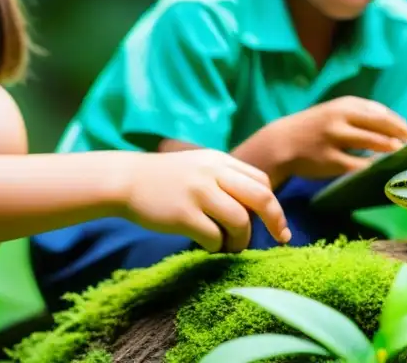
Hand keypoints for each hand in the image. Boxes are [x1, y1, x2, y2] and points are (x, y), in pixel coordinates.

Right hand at [124, 149, 290, 252]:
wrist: (127, 180)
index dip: (275, 206)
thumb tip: (259, 207)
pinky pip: (214, 237)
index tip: (278, 226)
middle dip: (275, 221)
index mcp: (220, 160)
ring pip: (241, 221)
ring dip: (242, 240)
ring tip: (231, 246)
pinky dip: (217, 246)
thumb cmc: (167, 179)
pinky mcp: (183, 214)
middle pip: (261, 197)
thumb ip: (227, 178)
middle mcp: (213, 172)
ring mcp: (198, 192)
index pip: (261, 182)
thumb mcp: (201, 166)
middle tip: (280, 238)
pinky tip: (209, 246)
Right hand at [265, 97, 406, 179]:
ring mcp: (334, 139)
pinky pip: (357, 165)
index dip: (400, 123)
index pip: (381, 112)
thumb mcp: (336, 112)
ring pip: (372, 143)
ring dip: (391, 150)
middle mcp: (340, 118)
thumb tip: (396, 128)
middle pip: (380, 124)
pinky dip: (372, 167)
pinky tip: (381, 170)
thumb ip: (362, 116)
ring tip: (403, 156)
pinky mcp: (328, 160)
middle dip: (401, 135)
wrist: (282, 142)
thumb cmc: (315, 128)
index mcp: (345, 104)